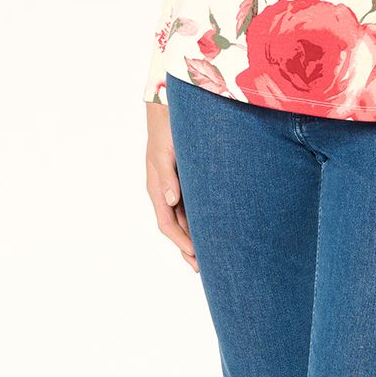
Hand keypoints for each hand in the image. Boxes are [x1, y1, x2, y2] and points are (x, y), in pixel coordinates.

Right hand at [145, 101, 196, 271]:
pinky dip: (204, 220)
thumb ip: (167, 176)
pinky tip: (218, 228)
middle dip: (189, 248)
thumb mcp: (164, 152)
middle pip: (177, 227)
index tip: (195, 256)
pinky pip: (196, 205)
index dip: (180, 242)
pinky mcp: (190, 178)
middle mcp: (167, 191)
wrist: (174, 106)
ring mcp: (178, 186)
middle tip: (205, 269)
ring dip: (198, 237)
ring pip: (187, 219)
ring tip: (213, 257)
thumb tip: (170, 200)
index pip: (167, 223)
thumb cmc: (167, 128)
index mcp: (157, 188)